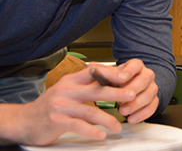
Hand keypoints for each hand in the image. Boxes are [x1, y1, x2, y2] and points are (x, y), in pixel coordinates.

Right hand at [0, 67, 128, 144]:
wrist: (24, 121)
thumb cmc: (51, 106)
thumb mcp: (67, 91)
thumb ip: (86, 86)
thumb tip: (112, 80)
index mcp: (70, 80)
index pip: (94, 72)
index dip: (112, 74)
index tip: (128, 77)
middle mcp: (66, 90)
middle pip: (96, 90)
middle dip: (117, 92)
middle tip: (132, 96)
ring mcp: (60, 106)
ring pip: (89, 110)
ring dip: (107, 119)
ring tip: (118, 126)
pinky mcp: (56, 121)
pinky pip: (78, 125)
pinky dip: (91, 131)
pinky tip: (101, 134)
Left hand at [92, 59, 158, 123]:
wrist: (128, 89)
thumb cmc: (117, 81)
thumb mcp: (109, 75)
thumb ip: (101, 72)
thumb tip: (90, 67)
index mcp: (136, 66)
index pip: (136, 65)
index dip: (130, 71)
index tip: (122, 78)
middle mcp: (146, 75)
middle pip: (145, 80)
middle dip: (133, 90)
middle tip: (122, 99)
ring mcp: (151, 87)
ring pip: (149, 94)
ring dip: (136, 104)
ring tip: (123, 112)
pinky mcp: (153, 100)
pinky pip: (152, 107)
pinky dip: (142, 114)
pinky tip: (131, 119)